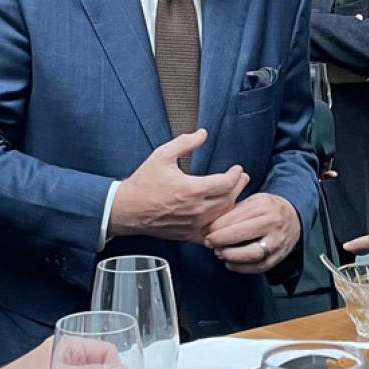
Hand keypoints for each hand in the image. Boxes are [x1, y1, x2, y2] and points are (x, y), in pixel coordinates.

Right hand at [109, 129, 247, 241]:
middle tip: (241, 178)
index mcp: (192, 189)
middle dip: (238, 186)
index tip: (237, 169)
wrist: (127, 209)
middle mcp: (196, 209)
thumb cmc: (143, 183)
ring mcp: (193, 224)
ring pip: (224, 216)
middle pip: (229, 199)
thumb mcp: (162, 155)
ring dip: (233, 203)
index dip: (236, 175)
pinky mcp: (188, 234)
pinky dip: (221, 225)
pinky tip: (223, 217)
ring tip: (235, 193)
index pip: (226, 183)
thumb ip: (185, 142)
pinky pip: (212, 233)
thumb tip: (203, 133)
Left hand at [204, 192, 300, 272]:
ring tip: (219, 253)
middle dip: (221, 240)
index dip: (217, 226)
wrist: (294, 218)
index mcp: (264, 206)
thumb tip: (209, 225)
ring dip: (231, 255)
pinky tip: (230, 263)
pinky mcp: (279, 257)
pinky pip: (259, 266)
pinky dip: (241, 268)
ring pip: (252, 253)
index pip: (235, 217)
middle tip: (209, 242)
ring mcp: (277, 241)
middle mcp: (273, 223)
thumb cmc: (267, 209)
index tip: (206, 230)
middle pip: (242, 234)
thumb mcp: (253, 201)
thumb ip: (234, 211)